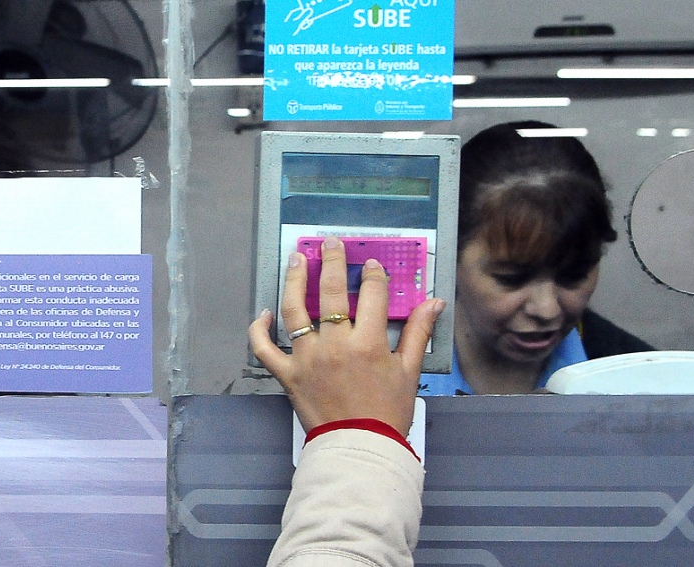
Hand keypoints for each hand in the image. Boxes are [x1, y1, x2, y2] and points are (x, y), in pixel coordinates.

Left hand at [249, 236, 445, 435]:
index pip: (372, 294)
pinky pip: (264, 348)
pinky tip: (263, 313)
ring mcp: (307, 358)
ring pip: (294, 310)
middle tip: (330, 244)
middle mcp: (335, 345)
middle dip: (332, 262)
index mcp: (368, 343)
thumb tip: (434, 302)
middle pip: (332, 292)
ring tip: (297, 261)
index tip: (370, 265)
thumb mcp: (409, 371)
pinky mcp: (287, 375)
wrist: (359, 448)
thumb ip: (419, 333)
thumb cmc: (386, 412)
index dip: (373, 275)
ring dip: (294, 281)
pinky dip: (259, 329)